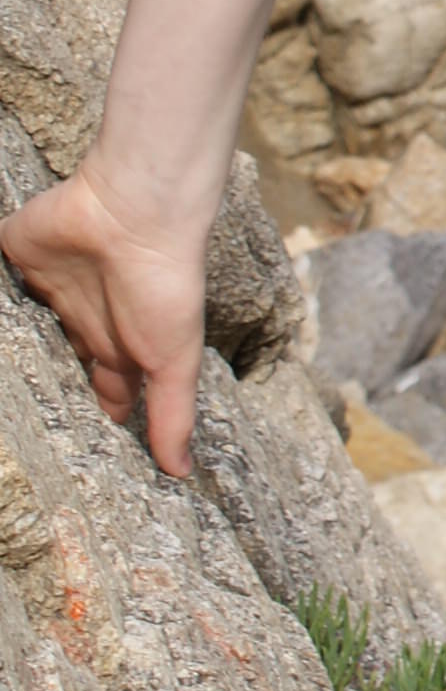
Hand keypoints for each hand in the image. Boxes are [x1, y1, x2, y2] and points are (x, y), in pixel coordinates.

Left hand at [0, 157, 209, 476]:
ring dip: (7, 353)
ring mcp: (46, 285)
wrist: (133, 215)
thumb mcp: (172, 360)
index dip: (88, 416)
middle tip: (16, 431)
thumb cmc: (163, 287)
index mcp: (116, 343)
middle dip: (39, 389)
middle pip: (54, 362)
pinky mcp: (15, 256)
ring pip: (18, 327)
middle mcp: (81, 316)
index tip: (70, 458)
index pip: (99, 388)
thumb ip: (171, 415)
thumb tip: (181, 475)